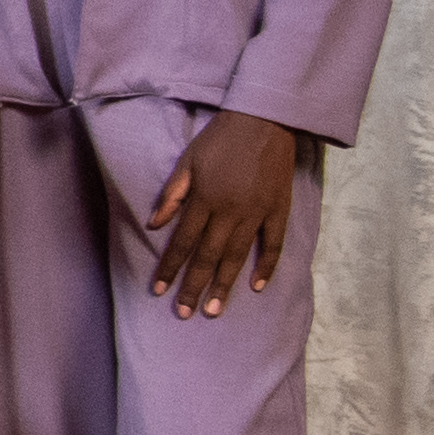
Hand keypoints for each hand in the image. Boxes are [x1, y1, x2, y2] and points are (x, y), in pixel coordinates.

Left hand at [146, 106, 306, 317]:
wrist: (264, 121)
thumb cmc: (220, 139)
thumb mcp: (187, 161)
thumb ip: (172, 194)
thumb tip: (154, 224)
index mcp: (204, 199)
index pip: (183, 242)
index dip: (169, 267)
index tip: (158, 291)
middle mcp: (230, 211)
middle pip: (208, 256)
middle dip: (194, 286)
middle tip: (183, 314)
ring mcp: (257, 213)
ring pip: (238, 256)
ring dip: (224, 285)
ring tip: (214, 310)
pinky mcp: (279, 210)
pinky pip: (274, 244)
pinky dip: (266, 266)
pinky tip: (256, 287)